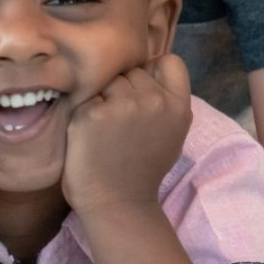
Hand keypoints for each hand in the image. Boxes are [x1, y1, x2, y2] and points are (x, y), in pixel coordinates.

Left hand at [62, 55, 191, 218]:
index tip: (142, 88)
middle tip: (119, 119)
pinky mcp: (93, 113)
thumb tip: (150, 69)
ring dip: (102, 96)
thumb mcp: (171, 133)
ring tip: (104, 126)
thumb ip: (166, 102)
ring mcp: (124, 105)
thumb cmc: (141, 169)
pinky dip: (83, 112)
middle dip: (122, 86)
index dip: (152, 69)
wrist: (117, 202)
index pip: (170, 61)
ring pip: (108, 79)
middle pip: (132, 70)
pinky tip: (89, 133)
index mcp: (179, 107)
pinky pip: (85, 96)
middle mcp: (155, 101)